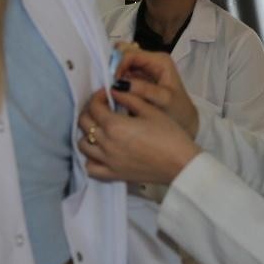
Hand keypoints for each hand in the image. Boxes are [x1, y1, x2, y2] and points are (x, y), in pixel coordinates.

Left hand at [78, 85, 199, 184]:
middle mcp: (106, 143)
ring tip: (100, 128)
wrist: (180, 164)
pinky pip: (90, 168)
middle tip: (102, 107)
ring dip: (87, 134)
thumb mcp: (150, 110)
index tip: (107, 94)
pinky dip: (90, 159)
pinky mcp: (113, 174)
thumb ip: (129, 98)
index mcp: (115, 125)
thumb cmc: (170, 136)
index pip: (94, 106)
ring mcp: (108, 161)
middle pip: (84, 123)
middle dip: (90, 111)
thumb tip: (114, 89)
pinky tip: (99, 152)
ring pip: (83, 145)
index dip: (99, 96)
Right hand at [114, 50, 198, 137]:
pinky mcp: (137, 78)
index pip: (131, 54)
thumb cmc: (178, 111)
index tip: (112, 83)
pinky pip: (121, 73)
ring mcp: (143, 68)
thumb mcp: (164, 100)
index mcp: (159, 61)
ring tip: (108, 88)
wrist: (184, 122)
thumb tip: (120, 83)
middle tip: (108, 83)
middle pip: (124, 52)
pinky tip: (111, 91)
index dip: (118, 65)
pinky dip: (114, 79)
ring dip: (112, 72)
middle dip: (113, 65)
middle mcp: (150, 60)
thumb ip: (144, 90)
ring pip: (120, 61)